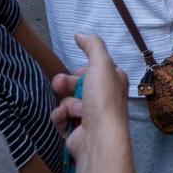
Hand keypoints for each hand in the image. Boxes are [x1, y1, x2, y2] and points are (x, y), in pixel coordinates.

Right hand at [51, 33, 127, 155]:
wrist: (99, 138)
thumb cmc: (104, 102)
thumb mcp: (101, 64)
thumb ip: (92, 45)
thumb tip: (80, 34)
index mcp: (113, 82)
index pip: (94, 70)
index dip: (83, 70)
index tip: (79, 70)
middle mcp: (104, 99)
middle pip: (76, 85)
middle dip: (65, 84)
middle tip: (59, 85)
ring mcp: (91, 116)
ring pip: (67, 101)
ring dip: (67, 103)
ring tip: (74, 110)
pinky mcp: (78, 131)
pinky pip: (61, 119)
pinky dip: (60, 118)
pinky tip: (65, 118)